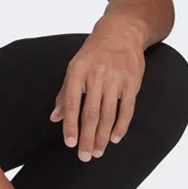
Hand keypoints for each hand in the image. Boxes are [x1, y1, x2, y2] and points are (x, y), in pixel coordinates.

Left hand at [50, 19, 145, 160]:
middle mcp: (97, 75)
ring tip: (97, 151)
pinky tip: (114, 139)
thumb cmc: (92, 53)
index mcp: (77, 71)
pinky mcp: (132, 82)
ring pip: (108, 114)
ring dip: (102, 136)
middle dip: (87, 137)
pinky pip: (127, 109)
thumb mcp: (74, 68)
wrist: (121, 32)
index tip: (70, 144)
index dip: (71, 125)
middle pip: (91, 113)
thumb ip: (65, 94)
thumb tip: (55, 118)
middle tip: (84, 156)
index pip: (73, 103)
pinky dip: (121, 126)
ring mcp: (116, 79)